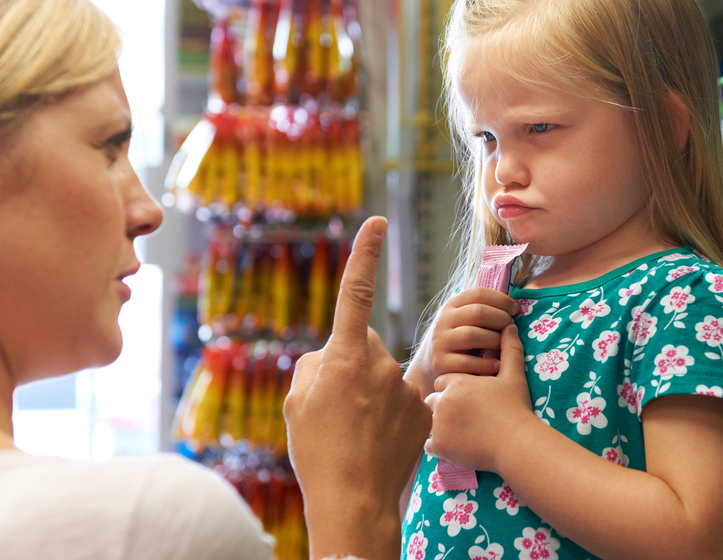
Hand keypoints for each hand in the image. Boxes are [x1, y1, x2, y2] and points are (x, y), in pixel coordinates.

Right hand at [283, 217, 431, 559]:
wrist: (354, 500)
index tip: (377, 222)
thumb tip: (332, 355)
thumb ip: (314, 365)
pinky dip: (391, 414)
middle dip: (351, 364)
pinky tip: (379, 440)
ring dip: (370, 393)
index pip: (356, 293)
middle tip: (336, 406)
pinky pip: (403, 399)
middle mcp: (380, 364)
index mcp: (344, 357)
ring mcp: (406, 387)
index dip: (365, 254)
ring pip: (382, 376)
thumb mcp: (298, 402)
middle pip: (363, 346)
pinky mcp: (424, 408)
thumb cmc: (318, 451)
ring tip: (357, 431)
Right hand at [410, 287, 518, 397]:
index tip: (515, 309)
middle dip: (501, 319)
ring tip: (505, 346)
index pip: (478, 293)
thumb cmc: (458, 340)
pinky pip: (468, 362)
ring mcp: (441, 342)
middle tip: (512, 328)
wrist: (429, 366)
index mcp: (452, 305)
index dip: (501, 299)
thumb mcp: (463, 320)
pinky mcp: (441, 363)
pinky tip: (497, 365)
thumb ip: (483, 310)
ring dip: (495, 340)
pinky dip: (486, 364)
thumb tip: (515, 306)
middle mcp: (444, 321)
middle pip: (478, 312)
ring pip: (473, 335)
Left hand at [424, 325, 535, 472]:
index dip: (454, 390)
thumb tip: (510, 326)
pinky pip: (428, 444)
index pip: (443, 381)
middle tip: (463, 417)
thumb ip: (509, 349)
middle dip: (444, 407)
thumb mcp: (514, 376)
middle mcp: (442, 400)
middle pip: (433, 400)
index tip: (468, 399)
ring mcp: (438, 424)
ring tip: (459, 432)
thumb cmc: (515, 409)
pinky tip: (455, 445)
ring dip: (439, 426)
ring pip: (428, 422)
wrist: (516, 442)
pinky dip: (439, 445)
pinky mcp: (439, 445)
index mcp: (456, 382)